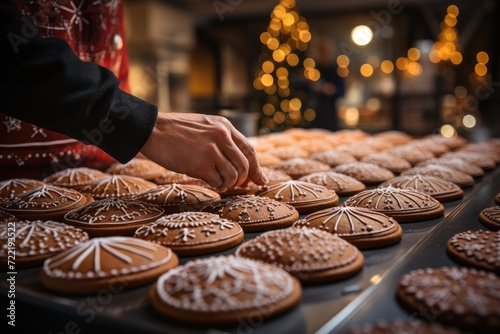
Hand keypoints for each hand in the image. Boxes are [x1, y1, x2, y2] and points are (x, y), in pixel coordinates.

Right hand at [140, 112, 267, 190]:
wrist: (152, 130)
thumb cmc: (176, 130)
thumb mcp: (205, 125)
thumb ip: (222, 139)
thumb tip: (239, 162)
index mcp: (224, 126)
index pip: (249, 150)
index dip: (256, 168)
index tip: (260, 180)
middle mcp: (221, 137)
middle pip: (245, 165)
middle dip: (243, 179)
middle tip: (236, 185)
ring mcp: (212, 151)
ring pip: (233, 175)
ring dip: (228, 183)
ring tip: (218, 181)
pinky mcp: (201, 164)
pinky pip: (218, 181)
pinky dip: (216, 185)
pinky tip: (208, 181)